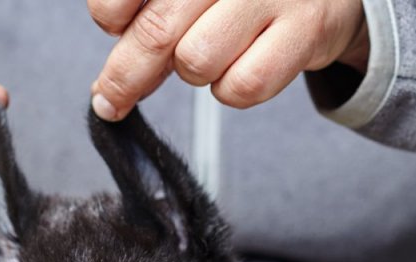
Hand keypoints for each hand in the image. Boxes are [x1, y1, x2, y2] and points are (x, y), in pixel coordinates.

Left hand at [88, 0, 368, 120]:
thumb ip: (149, 9)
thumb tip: (110, 83)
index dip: (110, 14)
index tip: (113, 28)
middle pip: (157, 30)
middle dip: (126, 75)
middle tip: (110, 99)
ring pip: (196, 61)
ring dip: (193, 70)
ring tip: (210, 51)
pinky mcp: (305, 29)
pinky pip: (241, 87)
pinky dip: (232, 89)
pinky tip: (240, 66)